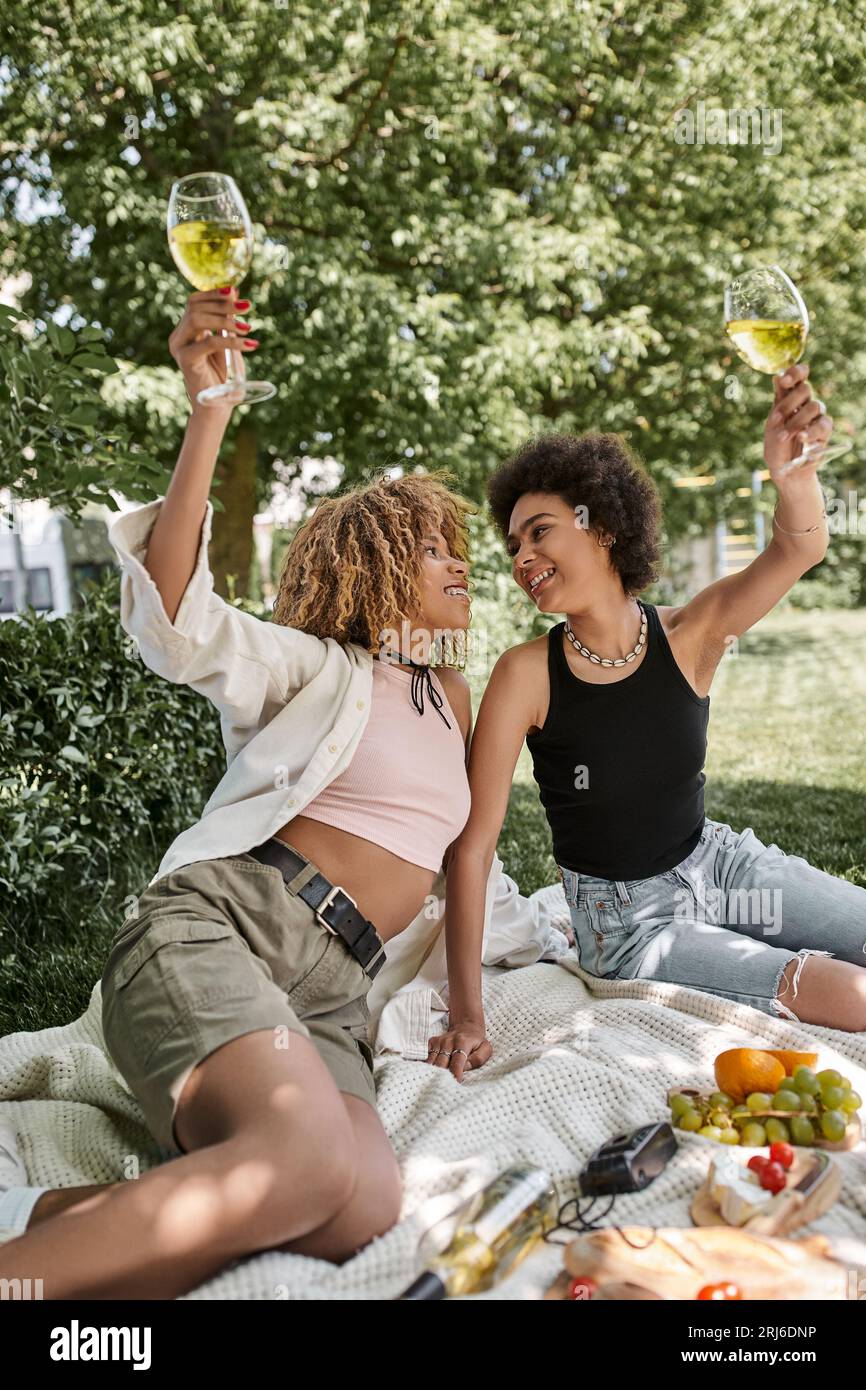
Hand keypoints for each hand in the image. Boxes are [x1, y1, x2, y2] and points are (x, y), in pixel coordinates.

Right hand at [168, 288, 257, 409]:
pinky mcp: (186, 360)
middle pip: (195, 308)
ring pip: (198, 320)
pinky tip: (251, 345)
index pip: (194, 302)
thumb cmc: (222, 376)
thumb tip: (236, 293)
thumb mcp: (226, 343)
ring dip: (226, 320)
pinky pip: (209, 342)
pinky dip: (232, 341)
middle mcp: (177, 337)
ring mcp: (179, 348)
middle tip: (247, 307)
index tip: (236, 291)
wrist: (216, 406)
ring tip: (248, 328)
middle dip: (223, 305)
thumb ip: (226, 321)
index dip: (213, 293)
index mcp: (185, 331)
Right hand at [425, 1019, 491, 1081]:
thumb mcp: (485, 1048)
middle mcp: (448, 1042)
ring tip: (435, 1084)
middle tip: (444, 1088)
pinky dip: (426, 1066)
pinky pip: (425, 1056)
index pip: (457, 1062)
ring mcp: (438, 1042)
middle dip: (442, 1077)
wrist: (466, 1026)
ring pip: (431, 1062)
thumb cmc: (476, 1042)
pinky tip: (428, 1074)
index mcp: (463, 1043)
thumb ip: (478, 1059)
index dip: (455, 1074)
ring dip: (432, 1073)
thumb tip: (465, 1067)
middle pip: (441, 1064)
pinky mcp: (432, 1042)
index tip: (455, 1084)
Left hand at [764, 362, 832, 483]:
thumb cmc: (776, 446)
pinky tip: (801, 439)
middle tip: (777, 420)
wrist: (784, 470)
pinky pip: (823, 425)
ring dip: (796, 421)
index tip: (784, 380)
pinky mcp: (824, 431)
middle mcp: (805, 404)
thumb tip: (777, 377)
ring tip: (784, 437)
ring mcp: (816, 416)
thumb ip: (778, 401)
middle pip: (805, 389)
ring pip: (814, 406)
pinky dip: (810, 432)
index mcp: (790, 397)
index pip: (799, 376)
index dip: (795, 373)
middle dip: (789, 403)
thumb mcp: (772, 423)